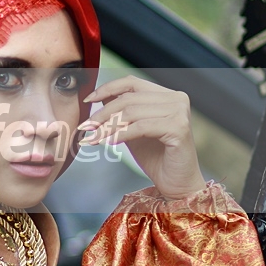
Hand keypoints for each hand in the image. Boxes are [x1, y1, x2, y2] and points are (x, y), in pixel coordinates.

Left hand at [78, 75, 205, 199]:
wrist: (176, 182)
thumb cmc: (156, 157)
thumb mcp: (133, 129)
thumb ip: (122, 112)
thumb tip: (100, 97)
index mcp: (166, 95)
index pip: (131, 82)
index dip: (107, 89)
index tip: (88, 100)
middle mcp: (176, 99)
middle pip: (128, 99)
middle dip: (102, 114)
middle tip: (86, 127)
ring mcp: (179, 112)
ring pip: (132, 112)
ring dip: (108, 127)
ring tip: (93, 138)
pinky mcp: (179, 128)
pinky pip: (141, 127)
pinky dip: (121, 134)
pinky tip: (109, 142)